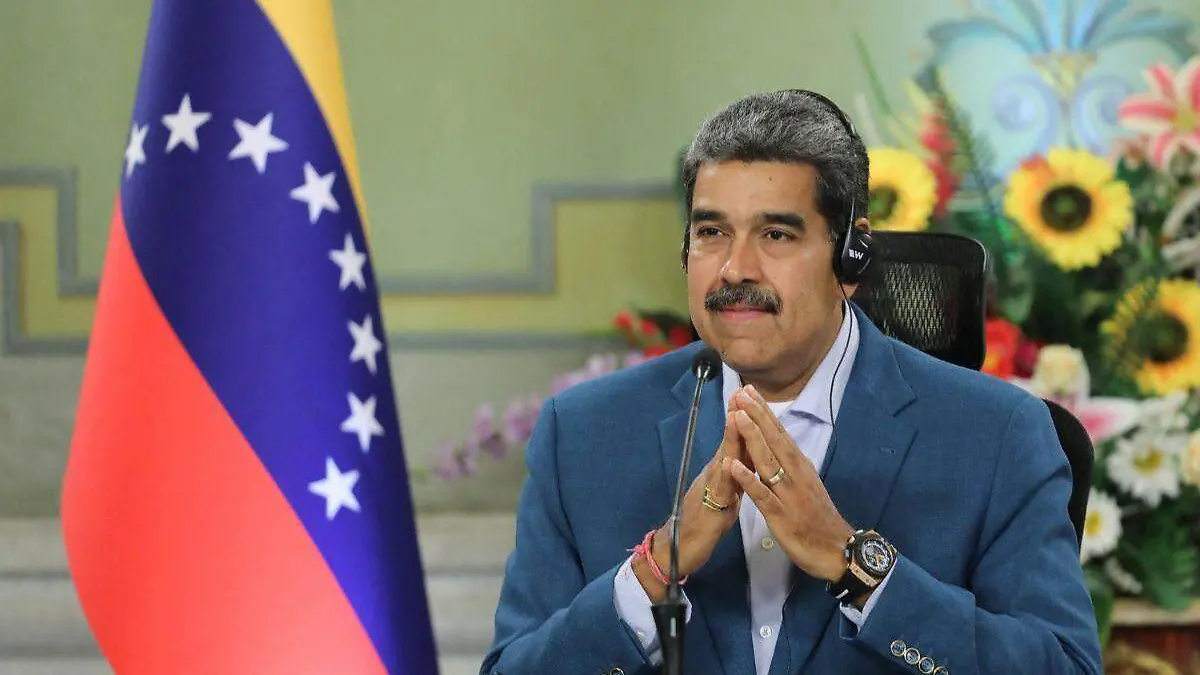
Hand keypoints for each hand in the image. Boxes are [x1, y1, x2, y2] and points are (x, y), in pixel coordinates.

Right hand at [633, 407, 751, 600]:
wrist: (678, 549)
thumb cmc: (704, 522)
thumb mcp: (726, 496)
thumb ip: (737, 477)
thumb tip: (749, 461)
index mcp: (722, 473)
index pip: (737, 443)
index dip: (746, 421)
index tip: (754, 398)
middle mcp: (714, 475)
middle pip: (728, 443)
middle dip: (737, 418)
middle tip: (743, 392)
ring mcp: (708, 489)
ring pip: (722, 460)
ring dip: (729, 438)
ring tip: (736, 415)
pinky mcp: (706, 508)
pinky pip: (716, 491)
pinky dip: (723, 476)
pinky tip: (727, 463)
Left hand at [728, 385, 854, 582]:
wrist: (837, 550)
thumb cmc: (818, 518)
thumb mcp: (806, 484)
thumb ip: (791, 465)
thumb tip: (779, 444)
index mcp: (800, 466)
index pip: (780, 433)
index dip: (764, 412)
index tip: (749, 390)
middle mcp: (796, 474)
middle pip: (774, 440)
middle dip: (757, 415)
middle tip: (742, 392)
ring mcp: (788, 493)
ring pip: (767, 461)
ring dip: (752, 438)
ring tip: (737, 417)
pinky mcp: (780, 515)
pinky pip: (761, 494)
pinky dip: (747, 479)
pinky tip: (733, 465)